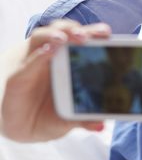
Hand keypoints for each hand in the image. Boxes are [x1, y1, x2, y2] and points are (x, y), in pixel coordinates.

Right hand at [0, 20, 110, 141]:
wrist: (20, 129)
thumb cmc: (47, 115)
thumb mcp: (68, 119)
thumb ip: (84, 119)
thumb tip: (100, 125)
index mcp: (67, 63)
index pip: (79, 41)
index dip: (92, 33)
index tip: (107, 33)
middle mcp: (50, 57)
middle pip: (62, 33)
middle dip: (76, 30)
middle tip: (89, 35)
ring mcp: (32, 63)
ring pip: (41, 38)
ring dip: (55, 35)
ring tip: (66, 38)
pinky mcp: (17, 76)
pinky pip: (27, 63)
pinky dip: (38, 55)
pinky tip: (48, 50)